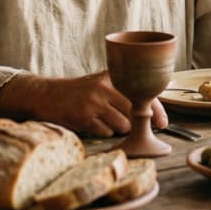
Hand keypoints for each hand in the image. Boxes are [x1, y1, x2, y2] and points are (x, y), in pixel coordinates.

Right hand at [0, 71, 168, 136]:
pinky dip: (103, 132)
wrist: (47, 95)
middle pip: (135, 113)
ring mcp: (94, 103)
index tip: (163, 123)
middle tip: (127, 123)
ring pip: (122, 126)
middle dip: (135, 123)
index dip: (156, 110)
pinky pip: (106, 133)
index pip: (142, 93)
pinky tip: (92, 123)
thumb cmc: (80, 92)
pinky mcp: (84, 117)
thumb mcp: (102, 83)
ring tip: (104, 119)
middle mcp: (104, 87)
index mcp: (112, 76)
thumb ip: (124, 91)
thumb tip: (153, 111)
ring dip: (118, 128)